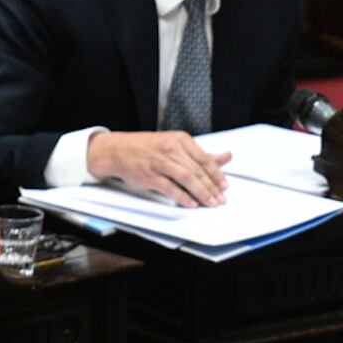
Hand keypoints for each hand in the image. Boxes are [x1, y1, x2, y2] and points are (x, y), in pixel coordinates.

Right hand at [86, 130, 230, 206]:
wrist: (117, 150)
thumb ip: (200, 153)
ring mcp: (160, 162)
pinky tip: (191, 204)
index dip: (217, 174)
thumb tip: (226, 157)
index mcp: (180, 139)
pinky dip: (182, 197)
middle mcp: (171, 149)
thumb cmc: (147, 147)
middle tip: (220, 198)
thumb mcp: (175, 144)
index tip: (224, 186)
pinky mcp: (150, 175)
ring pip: (187, 178)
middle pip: (197, 170)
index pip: (204, 158)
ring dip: (201, 193)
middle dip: (212, 187)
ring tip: (210, 203)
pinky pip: (170, 188)